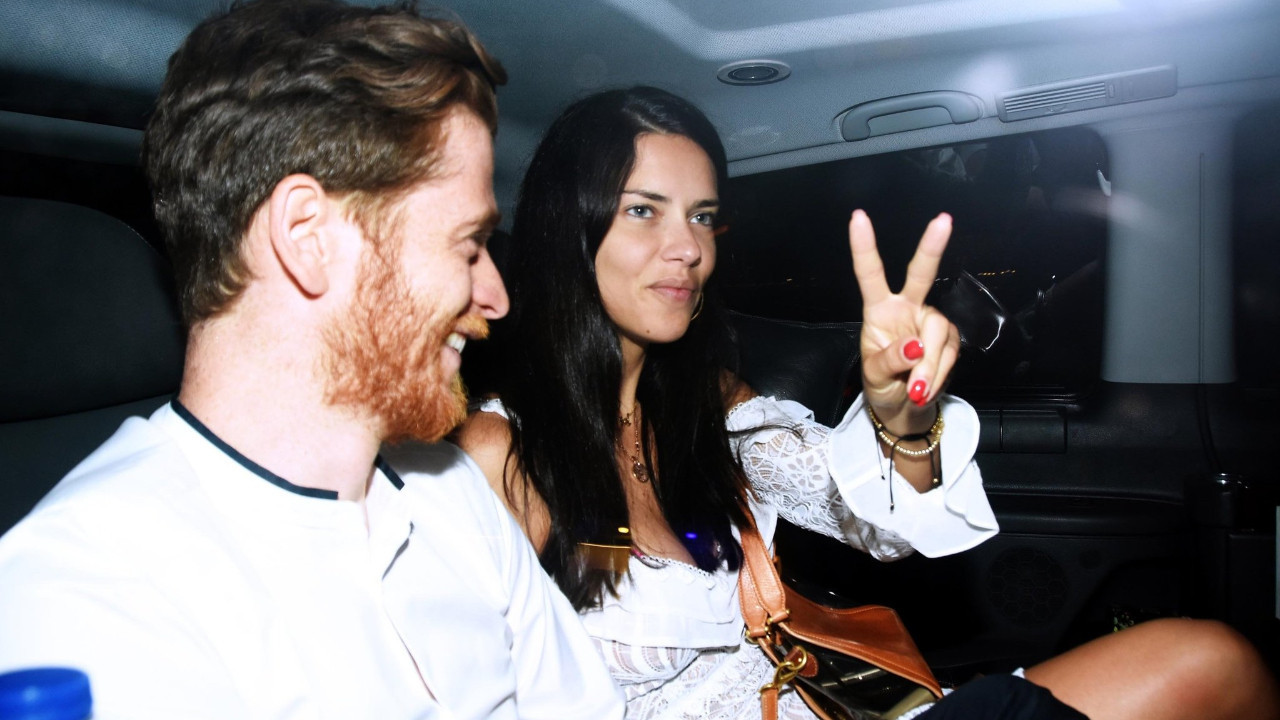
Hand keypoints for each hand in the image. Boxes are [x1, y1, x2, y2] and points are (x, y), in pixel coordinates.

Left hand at [849, 210, 959, 430]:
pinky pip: (950, 353)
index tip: (858, 217)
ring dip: (928, 366)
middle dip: (931, 248)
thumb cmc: (882, 385)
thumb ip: (890, 360)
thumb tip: (914, 347)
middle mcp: (906, 308)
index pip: (870, 274)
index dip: (864, 247)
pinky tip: (925, 386)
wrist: (904, 408)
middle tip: (943, 221)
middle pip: (920, 274)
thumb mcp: (875, 376)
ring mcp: (930, 321)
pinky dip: (938, 373)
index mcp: (878, 310)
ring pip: (937, 333)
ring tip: (915, 389)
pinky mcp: (949, 338)